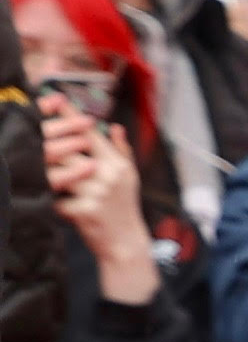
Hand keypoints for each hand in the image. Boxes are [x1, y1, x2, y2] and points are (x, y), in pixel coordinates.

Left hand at [41, 100, 157, 297]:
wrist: (125, 242)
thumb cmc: (124, 208)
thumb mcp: (129, 177)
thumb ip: (121, 150)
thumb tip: (114, 127)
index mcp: (116, 164)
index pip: (90, 133)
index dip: (72, 115)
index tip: (55, 99)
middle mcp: (107, 175)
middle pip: (69, 150)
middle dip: (48, 142)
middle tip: (26, 130)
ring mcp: (96, 193)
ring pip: (58, 173)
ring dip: (43, 171)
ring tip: (25, 163)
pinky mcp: (84, 211)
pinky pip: (56, 200)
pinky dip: (48, 200)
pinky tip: (39, 201)